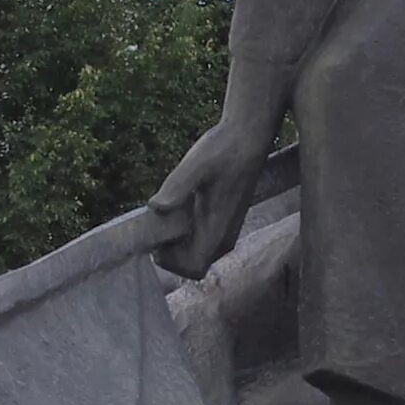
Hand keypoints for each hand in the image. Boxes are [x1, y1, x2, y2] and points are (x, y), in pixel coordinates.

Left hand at [150, 112, 272, 280]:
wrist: (248, 135)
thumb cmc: (224, 148)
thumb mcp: (197, 164)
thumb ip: (178, 187)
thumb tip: (156, 206)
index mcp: (218, 230)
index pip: (193, 269)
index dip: (171, 261)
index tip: (158, 235)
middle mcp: (224, 237)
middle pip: (192, 265)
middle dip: (170, 252)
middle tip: (158, 220)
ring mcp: (225, 230)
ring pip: (195, 253)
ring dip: (176, 241)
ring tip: (168, 210)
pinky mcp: (223, 221)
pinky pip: (199, 240)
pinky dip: (183, 231)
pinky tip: (180, 204)